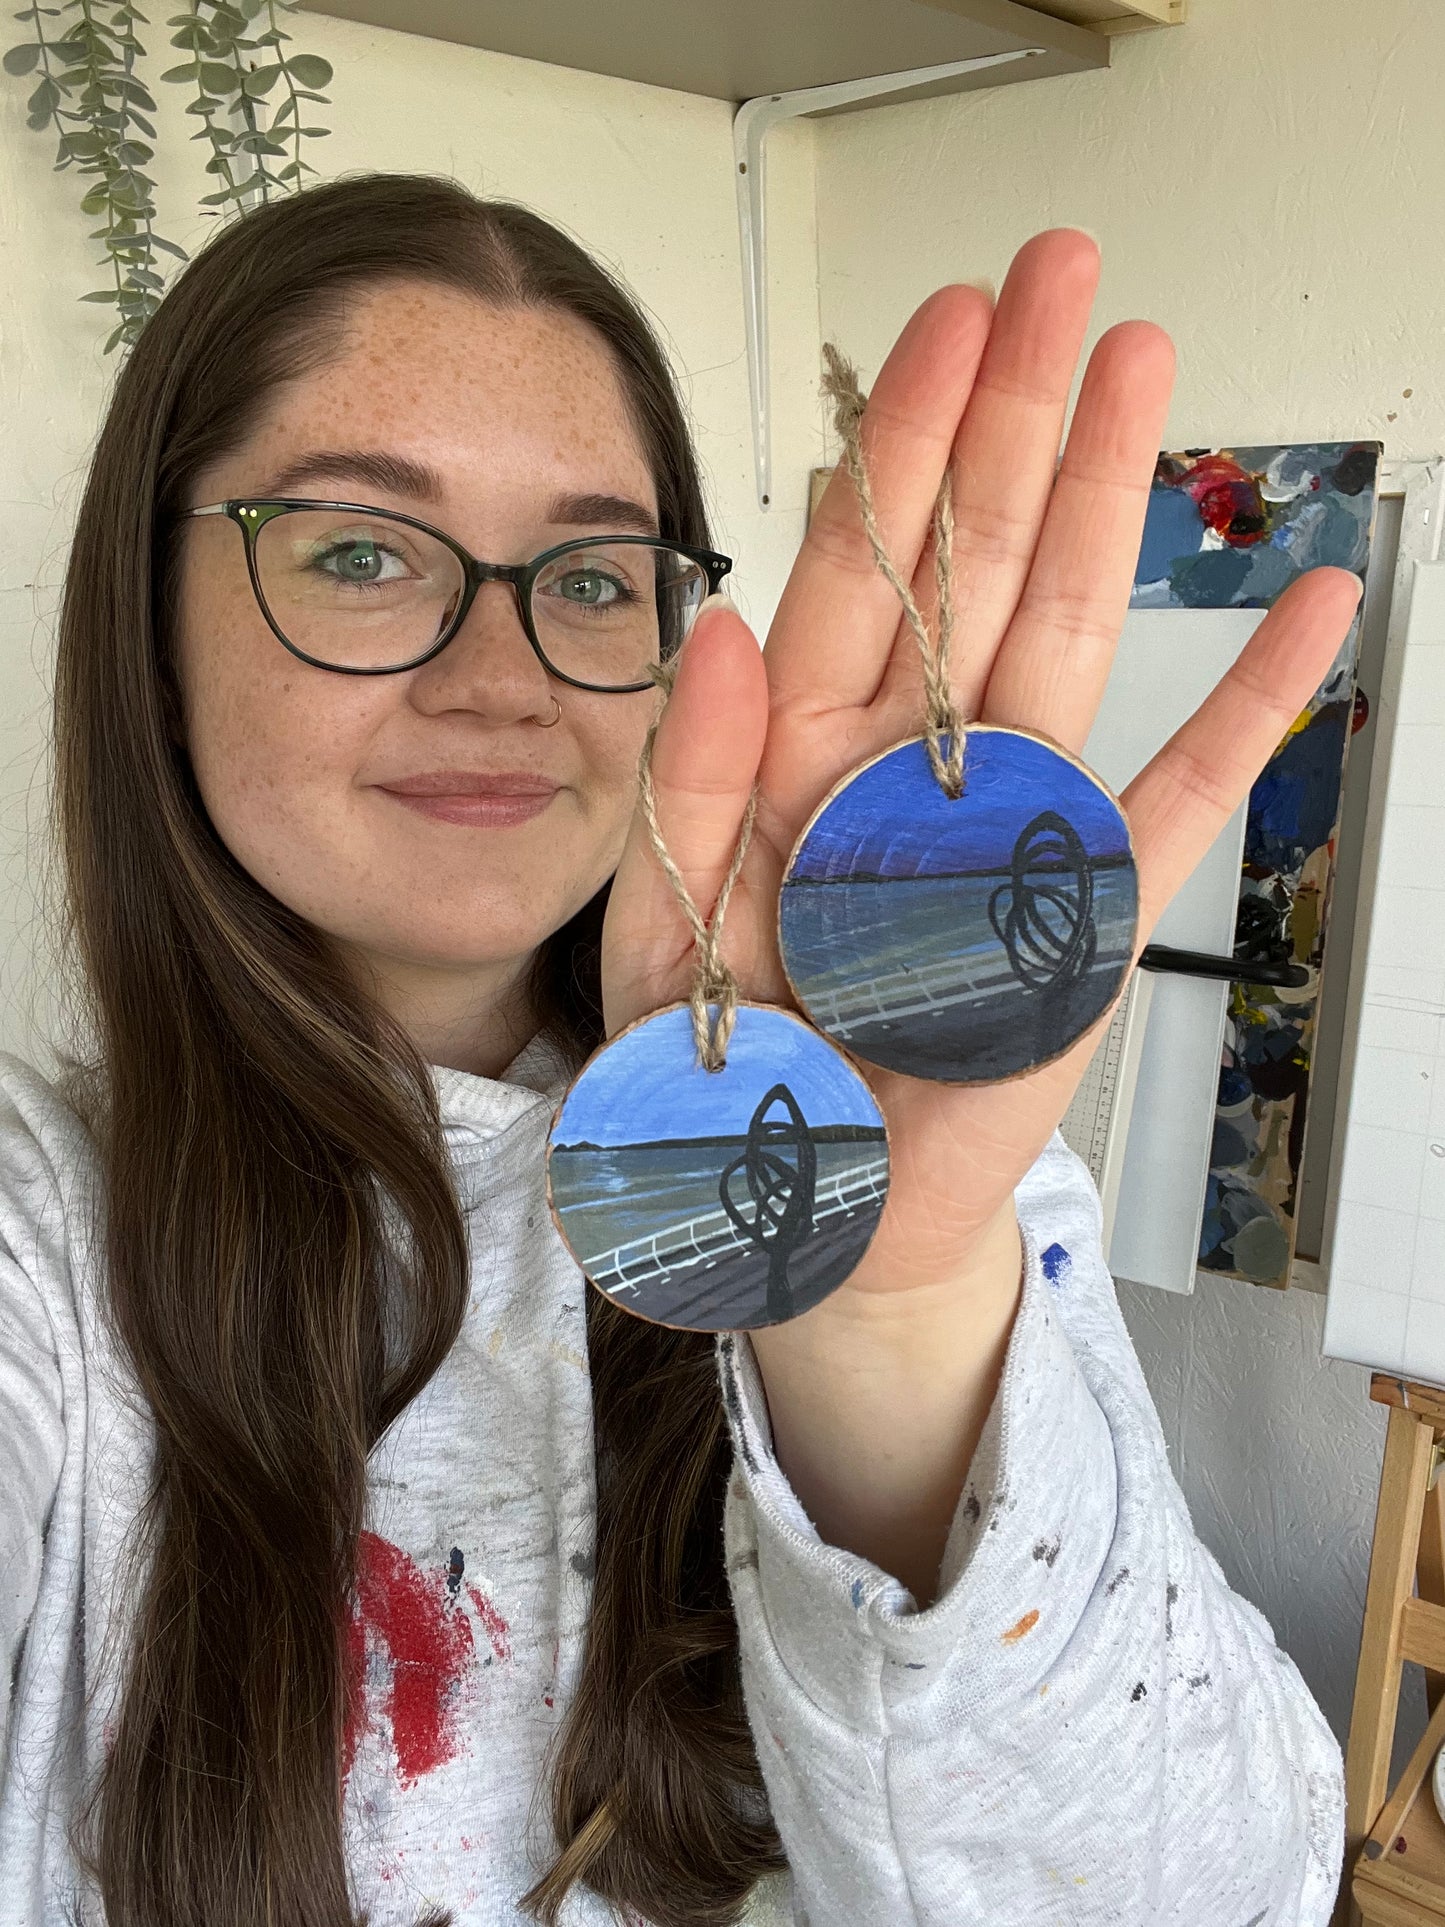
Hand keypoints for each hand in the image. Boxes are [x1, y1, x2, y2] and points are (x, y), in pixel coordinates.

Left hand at [603, 229, 1361, 1306]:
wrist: (808, 1212)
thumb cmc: (725, 1083)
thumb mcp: (664, 935)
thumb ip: (687, 783)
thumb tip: (722, 624)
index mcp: (792, 760)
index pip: (854, 568)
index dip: (900, 442)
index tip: (945, 325)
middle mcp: (908, 767)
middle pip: (971, 560)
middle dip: (1011, 415)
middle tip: (1059, 275)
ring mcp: (1008, 825)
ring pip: (1068, 633)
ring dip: (1108, 501)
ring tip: (1144, 368)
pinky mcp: (1086, 911)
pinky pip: (1184, 798)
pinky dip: (1254, 711)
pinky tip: (1309, 612)